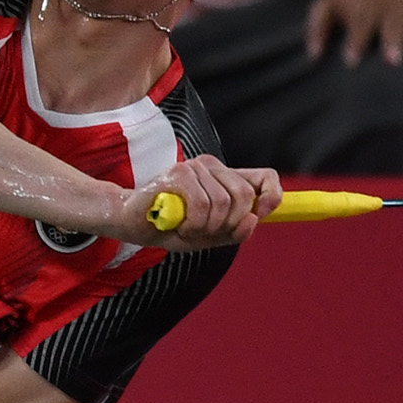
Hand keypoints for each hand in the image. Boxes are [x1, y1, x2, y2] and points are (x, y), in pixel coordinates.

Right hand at [140, 155, 281, 250]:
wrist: (130, 223)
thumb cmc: (170, 227)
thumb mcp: (210, 236)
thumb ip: (235, 231)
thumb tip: (253, 219)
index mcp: (224, 178)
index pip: (266, 177)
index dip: (271, 197)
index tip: (259, 215)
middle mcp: (212, 166)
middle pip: (245, 196)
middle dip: (229, 223)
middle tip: (205, 232)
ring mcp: (195, 167)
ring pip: (223, 202)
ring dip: (205, 227)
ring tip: (186, 228)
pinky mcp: (178, 173)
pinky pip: (202, 204)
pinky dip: (193, 224)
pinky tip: (179, 224)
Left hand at [302, 0, 402, 67]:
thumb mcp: (329, 4)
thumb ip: (317, 26)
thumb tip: (313, 55)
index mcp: (366, 8)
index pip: (360, 24)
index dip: (356, 42)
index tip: (350, 60)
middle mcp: (391, 11)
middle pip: (393, 26)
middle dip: (393, 41)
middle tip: (392, 60)